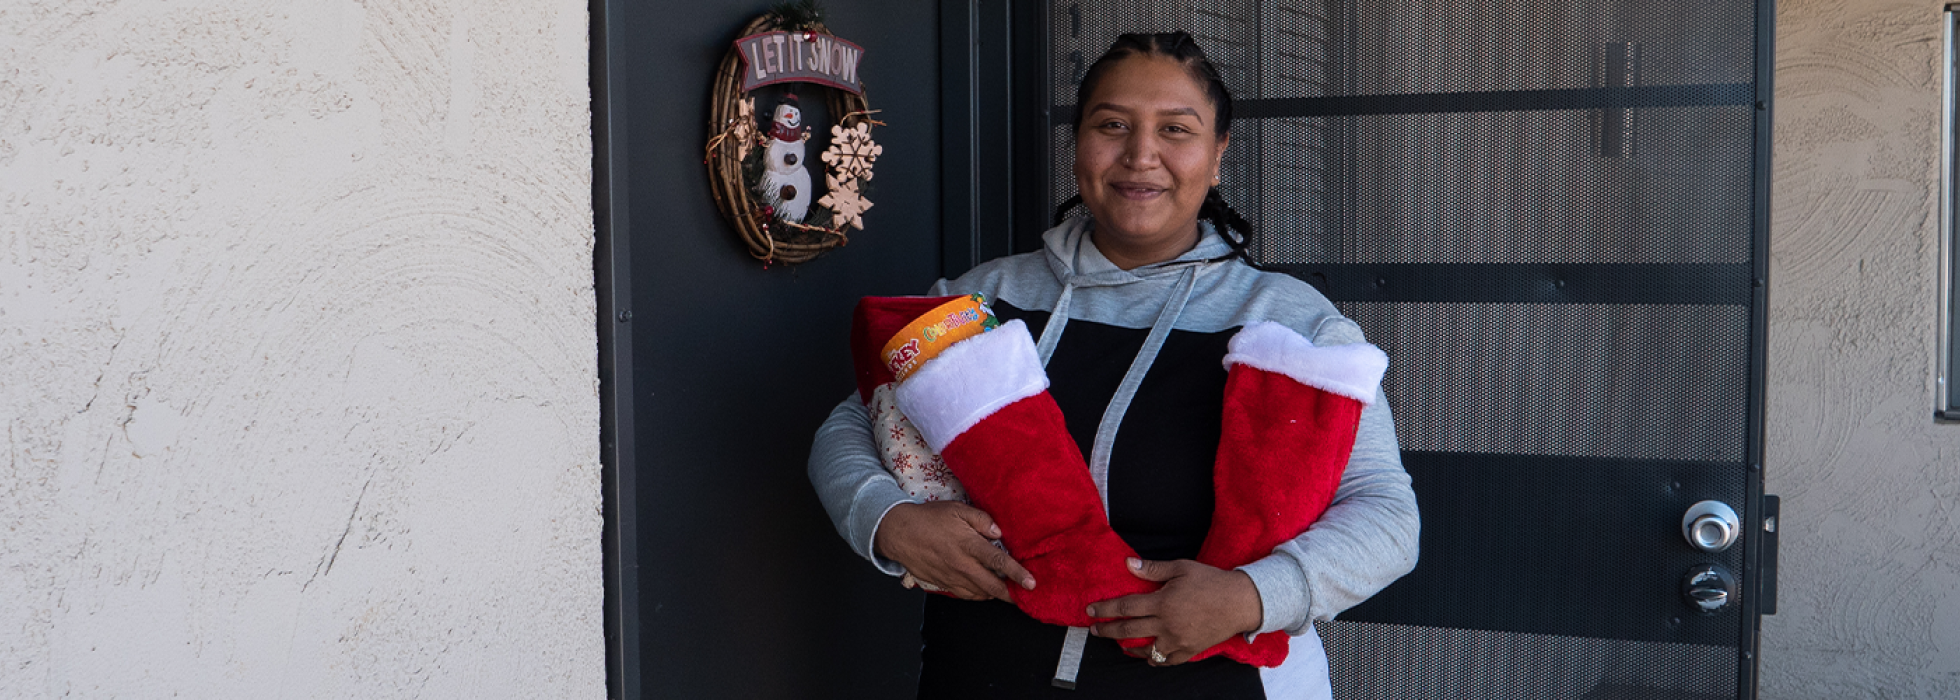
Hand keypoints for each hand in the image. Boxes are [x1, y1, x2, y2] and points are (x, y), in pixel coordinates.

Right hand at [873, 501, 1035, 601]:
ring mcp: (952, 577)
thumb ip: (981, 520)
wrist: (899, 533)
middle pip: (993, 586)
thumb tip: (999, 533)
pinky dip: (979, 595)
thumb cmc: (929, 519)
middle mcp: (962, 565)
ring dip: (996, 596)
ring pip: (980, 594)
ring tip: (1010, 594)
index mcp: (968, 545)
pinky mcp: (943, 584)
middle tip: (1026, 597)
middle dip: (1012, 595)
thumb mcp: (957, 509)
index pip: (999, 562)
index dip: (1018, 574)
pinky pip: (966, 595)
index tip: (1032, 583)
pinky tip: (986, 591)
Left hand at [1085, 558, 1262, 665]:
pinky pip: (1166, 660)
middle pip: (1129, 631)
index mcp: (1163, 602)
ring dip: (1128, 647)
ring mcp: (1178, 640)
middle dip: (1108, 630)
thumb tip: (1128, 564)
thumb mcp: (1181, 568)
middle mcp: (1167, 624)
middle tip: (1094, 630)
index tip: (1090, 610)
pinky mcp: (1190, 650)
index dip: (1105, 609)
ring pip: (1146, 650)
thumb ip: (1153, 569)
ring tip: (1117, 644)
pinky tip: (1146, 656)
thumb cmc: (1211, 581)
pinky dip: (1153, 660)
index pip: (1125, 607)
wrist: (1240, 602)